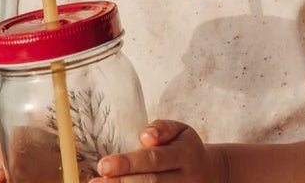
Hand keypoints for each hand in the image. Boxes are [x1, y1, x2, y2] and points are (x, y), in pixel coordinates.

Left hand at [93, 119, 227, 182]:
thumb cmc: (185, 148)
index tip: (103, 165)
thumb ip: (162, 128)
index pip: (154, 159)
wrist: (210, 173)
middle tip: (94, 182)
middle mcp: (185, 179)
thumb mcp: (180, 130)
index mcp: (185, 154)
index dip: (128, 163)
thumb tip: (145, 136)